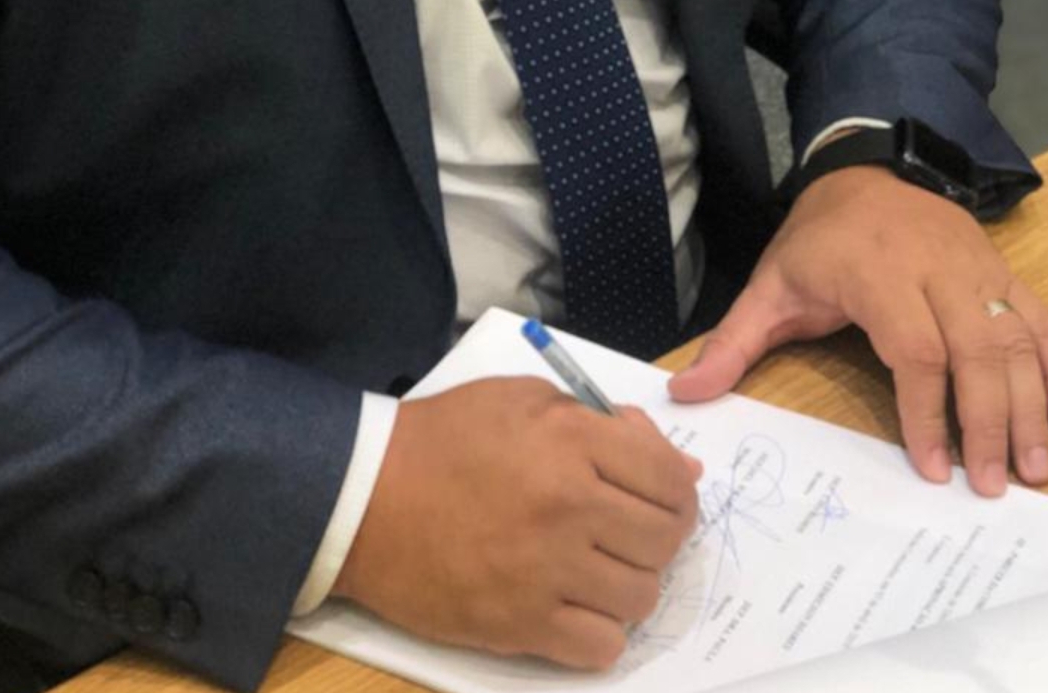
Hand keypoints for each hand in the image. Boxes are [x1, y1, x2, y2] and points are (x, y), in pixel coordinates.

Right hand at [332, 377, 702, 668]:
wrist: (366, 498)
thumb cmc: (446, 438)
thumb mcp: (526, 400)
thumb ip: (605, 422)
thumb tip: (682, 466)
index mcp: (573, 440)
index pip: (670, 478)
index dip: (679, 490)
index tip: (665, 497)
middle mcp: (570, 506)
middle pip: (665, 539)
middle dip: (661, 536)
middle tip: (634, 533)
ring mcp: (547, 570)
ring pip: (642, 597)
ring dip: (632, 584)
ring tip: (602, 569)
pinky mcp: (520, 625)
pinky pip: (601, 648)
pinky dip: (601, 633)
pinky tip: (579, 608)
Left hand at [669, 166, 1047, 496]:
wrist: (867, 164)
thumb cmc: (820, 235)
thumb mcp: (771, 282)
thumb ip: (734, 341)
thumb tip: (685, 394)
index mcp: (878, 272)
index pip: (916, 349)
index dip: (928, 411)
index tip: (934, 469)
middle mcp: (937, 269)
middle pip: (977, 350)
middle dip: (990, 423)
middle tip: (994, 487)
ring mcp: (978, 268)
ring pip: (1016, 339)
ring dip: (1033, 405)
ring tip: (1037, 469)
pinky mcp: (1003, 270)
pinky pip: (1041, 319)